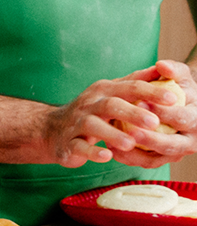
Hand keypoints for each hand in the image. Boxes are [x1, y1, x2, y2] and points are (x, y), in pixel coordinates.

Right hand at [43, 64, 196, 167]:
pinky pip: (79, 146)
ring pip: (93, 125)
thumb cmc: (91, 111)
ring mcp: (76, 123)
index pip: (129, 87)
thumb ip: (135, 82)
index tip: (173, 99)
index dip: (151, 92)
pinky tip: (106, 156)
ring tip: (130, 143)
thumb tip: (163, 69)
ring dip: (112, 134)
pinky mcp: (69, 143)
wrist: (52, 129)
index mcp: (103, 91)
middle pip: (110, 105)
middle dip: (132, 113)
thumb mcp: (111, 93)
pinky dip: (92, 152)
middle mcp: (89, 104)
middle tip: (154, 122)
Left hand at [104, 60, 196, 160]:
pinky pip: (145, 163)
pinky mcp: (162, 159)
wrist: (180, 103)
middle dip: (151, 139)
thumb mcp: (181, 76)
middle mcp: (191, 140)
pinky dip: (129, 158)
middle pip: (172, 144)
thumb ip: (174, 70)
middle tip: (130, 131)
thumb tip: (161, 65)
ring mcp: (176, 152)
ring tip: (113, 143)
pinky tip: (112, 149)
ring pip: (157, 158)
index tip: (142, 103)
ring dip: (135, 153)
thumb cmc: (179, 87)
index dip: (164, 112)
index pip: (182, 118)